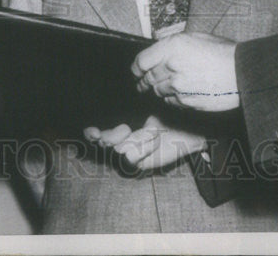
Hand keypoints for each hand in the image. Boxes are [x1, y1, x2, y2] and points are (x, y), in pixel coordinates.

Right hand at [85, 115, 206, 171]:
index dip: (90, 135)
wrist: (187, 128)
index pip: (95, 136)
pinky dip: (142, 147)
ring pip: (120, 149)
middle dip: (113, 135)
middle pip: (104, 144)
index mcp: (118, 131)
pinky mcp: (139, 166)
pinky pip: (130, 158)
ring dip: (138, 138)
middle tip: (127, 128)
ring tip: (153, 133)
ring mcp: (129, 157)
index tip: (94, 132)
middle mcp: (120, 144)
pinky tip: (153, 141)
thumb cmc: (166, 115)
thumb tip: (110, 123)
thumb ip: (126, 115)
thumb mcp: (144, 111)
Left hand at [132, 32, 239, 111]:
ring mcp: (178, 86)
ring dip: (159, 89)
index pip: (141, 61)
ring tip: (167, 86)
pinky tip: (180, 93)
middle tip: (143, 83)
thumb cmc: (224, 53)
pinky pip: (171, 102)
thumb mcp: (196, 38)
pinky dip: (171, 98)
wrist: (243, 73)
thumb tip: (158, 51)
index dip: (136, 68)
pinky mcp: (187, 101)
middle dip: (144, 81)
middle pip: (148, 78)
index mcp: (172, 46)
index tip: (136, 71)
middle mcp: (172, 66)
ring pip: (158, 91)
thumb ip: (173, 45)